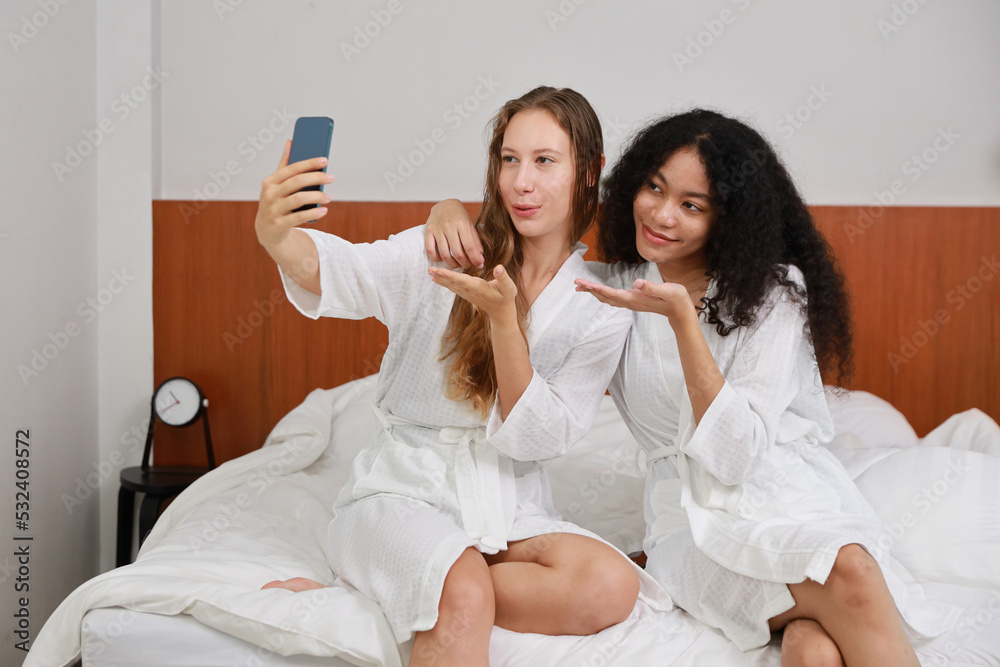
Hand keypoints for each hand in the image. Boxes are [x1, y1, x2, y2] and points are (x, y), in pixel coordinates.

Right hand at [254, 140, 334, 248]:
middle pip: (296, 182)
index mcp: (270, 181)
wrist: (266, 230)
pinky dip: (313, 213)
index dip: (309, 163)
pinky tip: (324, 211)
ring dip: (317, 197)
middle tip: (331, 177)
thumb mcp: (276, 184)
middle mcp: (270, 194)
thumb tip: (291, 141)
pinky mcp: (279, 224)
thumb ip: (284, 164)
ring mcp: (274, 210)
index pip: (292, 168)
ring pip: (299, 199)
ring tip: (328, 197)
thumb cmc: (275, 202)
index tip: (325, 160)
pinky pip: (299, 217)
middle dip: (316, 178)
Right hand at [424, 199, 484, 268]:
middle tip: (468, 265)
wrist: (444, 204)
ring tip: (457, 264)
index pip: (470, 247)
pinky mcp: (428, 231)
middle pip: (457, 253)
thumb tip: (480, 260)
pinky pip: (430, 251)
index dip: (475, 259)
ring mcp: (437, 229)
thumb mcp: (470, 226)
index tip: (479, 265)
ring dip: (452, 264)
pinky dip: (437, 259)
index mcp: (462, 223)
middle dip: (465, 264)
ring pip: (444, 255)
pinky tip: (443, 258)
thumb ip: (475, 242)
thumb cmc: (459, 217)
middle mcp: (449, 226)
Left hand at [429, 264, 516, 322]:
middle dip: (441, 276)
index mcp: (479, 288)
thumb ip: (504, 277)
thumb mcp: (510, 288)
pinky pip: (453, 287)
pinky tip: (436, 278)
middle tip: (429, 269)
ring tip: (430, 271)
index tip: (440, 271)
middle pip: (453, 282)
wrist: (501, 313)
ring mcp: (467, 293)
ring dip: (440, 278)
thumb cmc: (506, 298)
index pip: (463, 281)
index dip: (451, 276)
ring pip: (451, 285)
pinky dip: (444, 282)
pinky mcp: (466, 293)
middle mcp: (471, 291)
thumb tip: (499, 267)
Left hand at [574, 278, 695, 320]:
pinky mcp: (632, 301)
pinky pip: (612, 298)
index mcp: (636, 299)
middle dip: (590, 290)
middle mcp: (630, 302)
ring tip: (580, 286)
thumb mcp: (669, 290)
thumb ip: (653, 287)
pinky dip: (601, 293)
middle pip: (605, 297)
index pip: (612, 294)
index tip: (584, 283)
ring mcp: (630, 303)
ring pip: (607, 299)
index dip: (597, 288)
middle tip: (576, 283)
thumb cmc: (676, 299)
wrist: (679, 311)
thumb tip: (637, 283)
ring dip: (593, 292)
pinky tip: (596, 290)